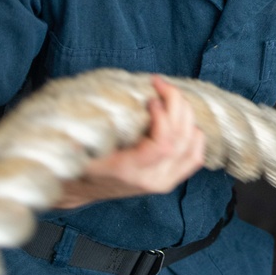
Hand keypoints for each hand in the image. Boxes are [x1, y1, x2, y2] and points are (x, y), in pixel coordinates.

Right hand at [58, 77, 205, 205]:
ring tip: (171, 95)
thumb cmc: (80, 162)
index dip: (163, 118)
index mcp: (129, 171)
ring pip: (191, 145)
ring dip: (187, 114)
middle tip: (162, 85)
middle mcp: (152, 179)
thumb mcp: (80, 146)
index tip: (151, 98)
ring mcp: (164, 181)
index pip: (162, 145)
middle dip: (176, 105)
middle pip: (180, 139)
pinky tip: (185, 118)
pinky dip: (195, 135)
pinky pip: (195, 157)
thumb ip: (94, 128)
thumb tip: (101, 103)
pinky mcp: (170, 179)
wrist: (81, 190)